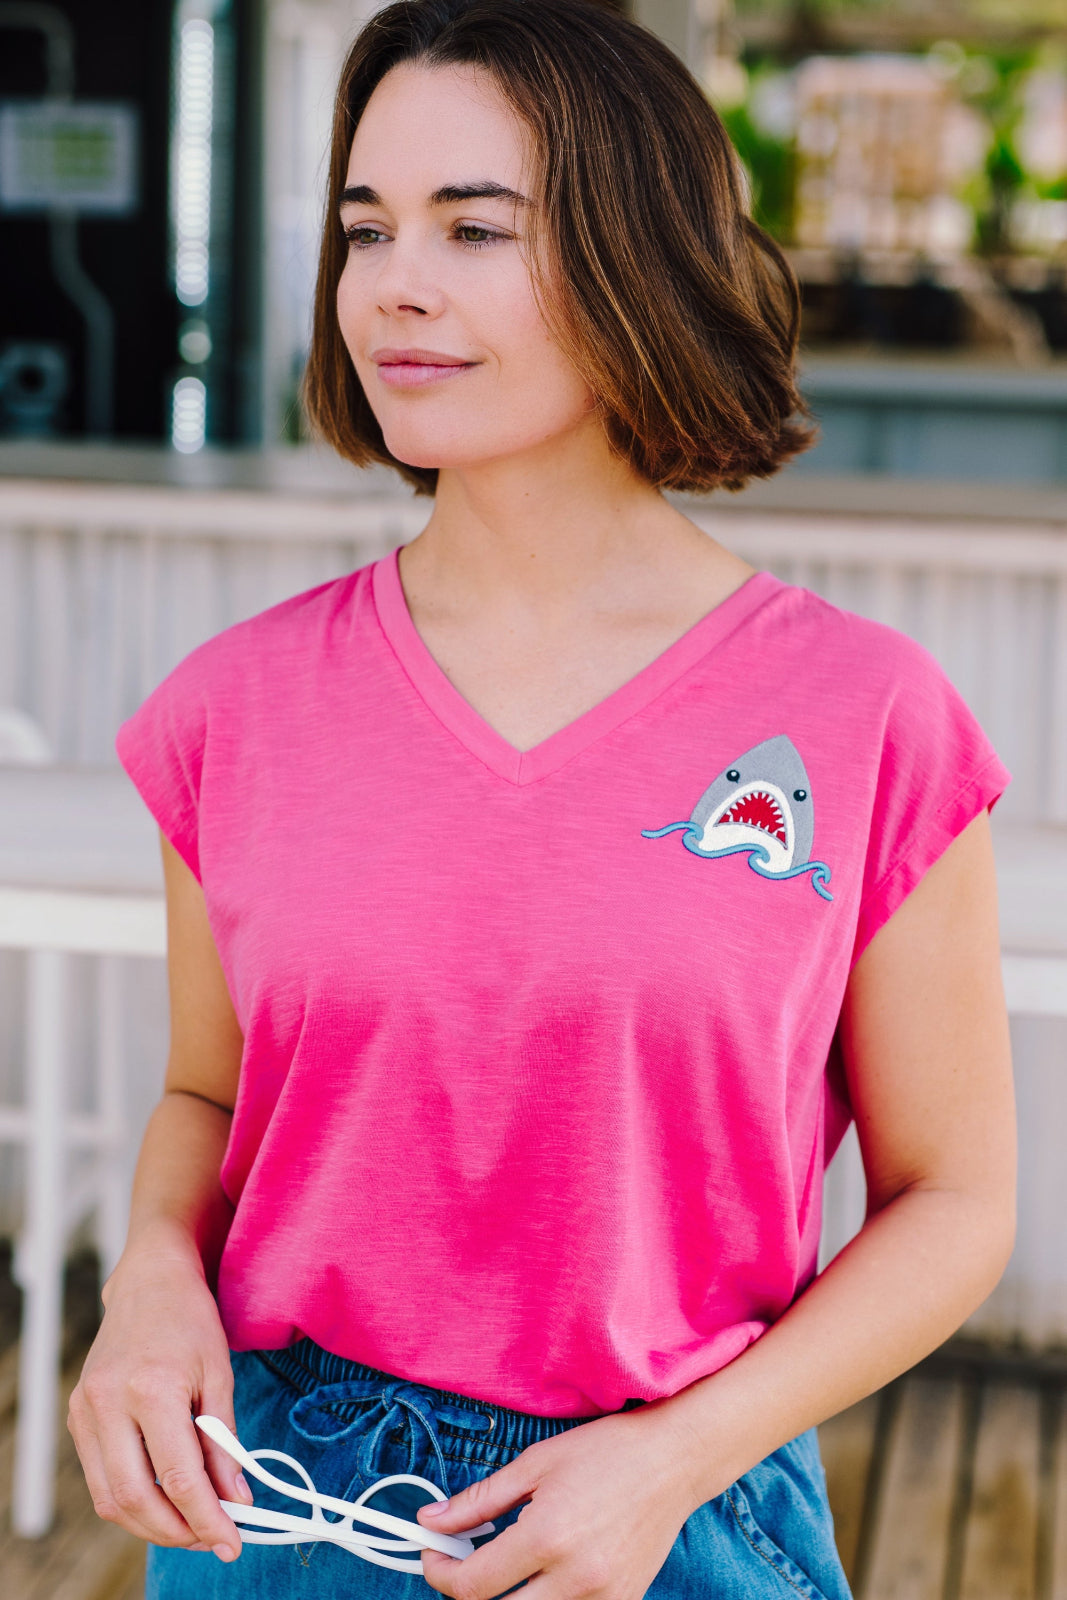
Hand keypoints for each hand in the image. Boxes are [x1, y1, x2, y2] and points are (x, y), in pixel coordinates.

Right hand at [68, 1240, 252, 1560]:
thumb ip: (225, 1443)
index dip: (207, 1517)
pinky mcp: (77, 1417)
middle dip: (176, 1531)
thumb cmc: (189, 1321)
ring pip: (110, 1499)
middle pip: (135, 1498)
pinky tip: (163, 1499)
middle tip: (211, 1538)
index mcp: (150, 1388)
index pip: (177, 1476)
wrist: (149, 1282)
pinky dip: (131, 1500)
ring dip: (151, 1524)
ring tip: (192, 1525)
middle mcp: (108, 1403)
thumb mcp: (219, 1376)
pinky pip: (100, 1478)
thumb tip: (237, 1499)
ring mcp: (85, 1411)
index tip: (232, 1540)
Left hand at [415, 1403, 701, 1598]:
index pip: (472, 1586)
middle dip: (467, 1594)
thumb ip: (479, 1500)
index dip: (439, 1574)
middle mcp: (576, 1578)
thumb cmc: (606, 1453)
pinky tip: (543, 1575)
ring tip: (504, 1568)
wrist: (673, 1460)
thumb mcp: (535, 1464)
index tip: (433, 1555)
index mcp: (547, 1537)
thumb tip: (432, 1520)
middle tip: (462, 1564)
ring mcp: (603, 1599)